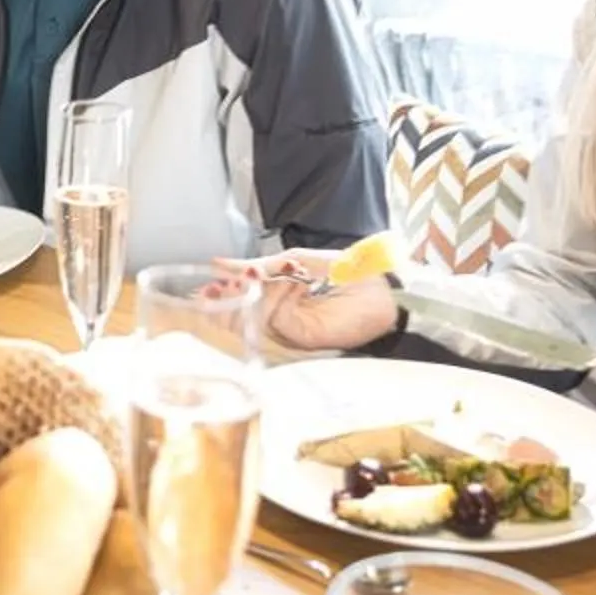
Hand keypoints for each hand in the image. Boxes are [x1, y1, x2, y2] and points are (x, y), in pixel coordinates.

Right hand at [221, 251, 397, 354]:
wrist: (385, 290)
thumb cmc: (350, 272)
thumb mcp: (299, 259)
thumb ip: (265, 265)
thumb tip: (222, 264)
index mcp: (281, 296)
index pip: (245, 295)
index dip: (226, 287)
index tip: (210, 276)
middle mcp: (282, 315)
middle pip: (242, 311)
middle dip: (225, 296)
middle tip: (212, 287)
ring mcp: (290, 327)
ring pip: (253, 317)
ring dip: (243, 298)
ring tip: (236, 284)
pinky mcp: (301, 335)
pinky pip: (274, 320)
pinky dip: (267, 303)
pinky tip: (271, 287)